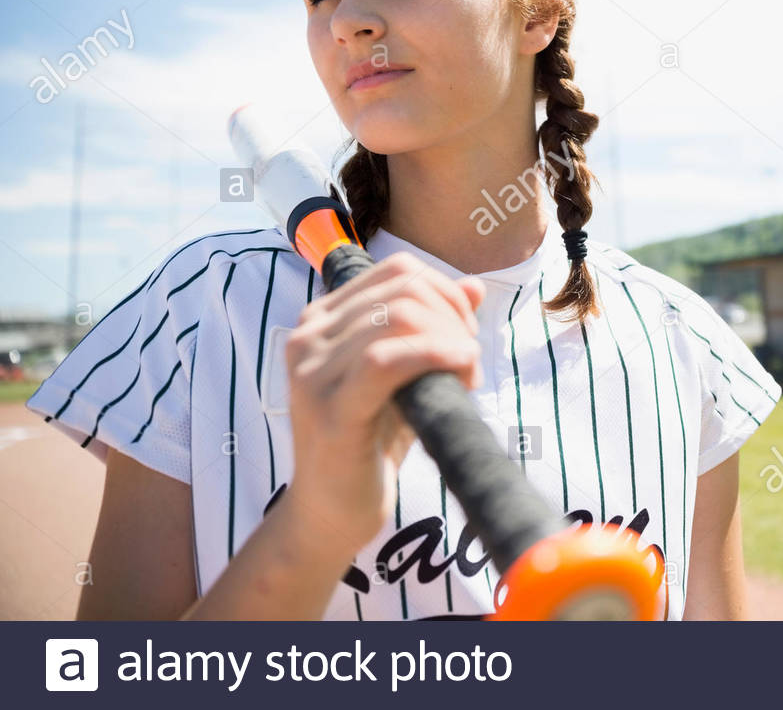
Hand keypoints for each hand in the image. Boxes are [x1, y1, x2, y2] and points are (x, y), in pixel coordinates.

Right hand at [281, 251, 486, 557]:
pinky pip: (388, 360)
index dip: (446, 292)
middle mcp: (308, 337)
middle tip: (469, 358)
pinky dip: (436, 355)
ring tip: (466, 374)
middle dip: (453, 316)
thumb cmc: (371, 440)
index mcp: (321, 320)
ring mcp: (313, 372)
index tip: (464, 333)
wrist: (332, 511)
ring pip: (400, 318)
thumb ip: (434, 327)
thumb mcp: (406, 374)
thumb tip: (473, 287)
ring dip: (452, 340)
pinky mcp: (331, 409)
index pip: (397, 270)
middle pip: (404, 290)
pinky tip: (462, 370)